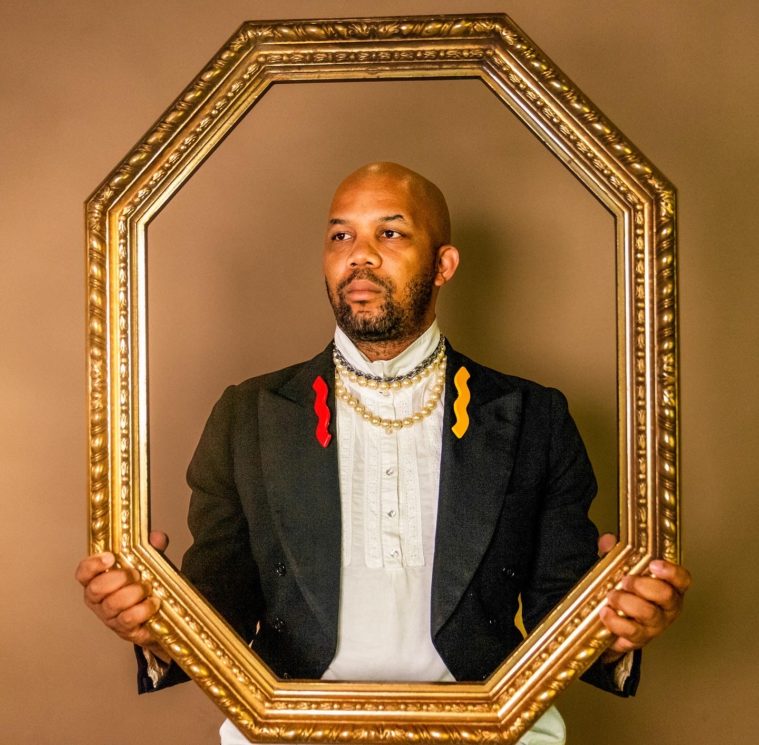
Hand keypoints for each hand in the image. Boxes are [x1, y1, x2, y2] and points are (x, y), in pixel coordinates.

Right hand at [75, 531, 169, 660]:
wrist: (158, 615)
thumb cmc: (144, 585)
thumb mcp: (147, 563)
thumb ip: (151, 548)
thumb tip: (157, 538)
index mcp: (97, 579)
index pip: (83, 572)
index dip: (93, 564)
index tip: (110, 557)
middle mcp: (98, 600)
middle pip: (95, 589)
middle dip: (117, 578)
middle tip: (136, 573)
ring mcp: (109, 616)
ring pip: (112, 604)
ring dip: (132, 594)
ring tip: (147, 588)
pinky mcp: (123, 630)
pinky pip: (127, 620)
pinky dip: (142, 610)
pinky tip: (153, 602)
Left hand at [596, 533, 690, 661]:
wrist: (615, 624)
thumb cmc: (626, 592)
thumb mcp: (621, 569)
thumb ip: (615, 552)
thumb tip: (608, 540)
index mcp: (670, 587)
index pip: (682, 579)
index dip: (671, 571)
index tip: (654, 564)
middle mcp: (668, 607)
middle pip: (666, 595)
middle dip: (643, 585)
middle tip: (626, 580)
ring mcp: (656, 625)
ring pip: (648, 613)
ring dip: (626, 602)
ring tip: (612, 596)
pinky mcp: (641, 639)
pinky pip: (631, 632)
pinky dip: (615, 621)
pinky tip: (605, 612)